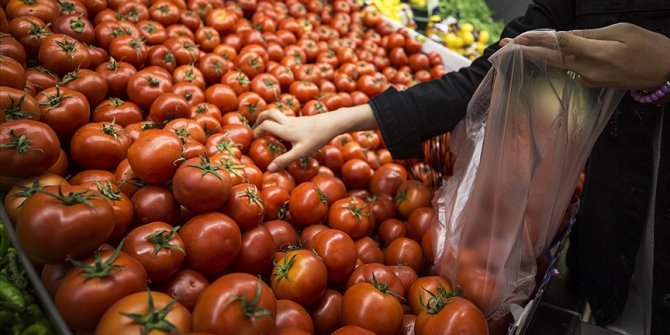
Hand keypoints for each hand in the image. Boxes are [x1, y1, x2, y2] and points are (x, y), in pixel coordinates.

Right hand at [253, 104, 377, 171]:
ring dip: (272, 119)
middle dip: (261, 117)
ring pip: (279, 114)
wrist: (332, 124)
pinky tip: (287, 132)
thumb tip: (270, 169)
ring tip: (270, 129)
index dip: (257, 131)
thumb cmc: (316, 138)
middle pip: (270, 112)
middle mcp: (288, 122)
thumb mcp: (300, 152)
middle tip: (257, 125)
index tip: (254, 138)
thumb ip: (285, 160)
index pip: (265, 125)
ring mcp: (296, 119)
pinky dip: (282, 122)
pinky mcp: (303, 120)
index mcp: (285, 129)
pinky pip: (288, 119)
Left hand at [500, 23, 669, 89]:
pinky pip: (569, 69)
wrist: (666, 72)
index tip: (518, 38)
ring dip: (536, 56)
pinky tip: (544, 55)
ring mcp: (589, 79)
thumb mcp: (621, 32)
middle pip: (550, 59)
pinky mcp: (592, 83)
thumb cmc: (648, 47)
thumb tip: (565, 36)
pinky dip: (555, 61)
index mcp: (596, 54)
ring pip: (558, 64)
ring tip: (515, 49)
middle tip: (501, 47)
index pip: (559, 44)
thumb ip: (590, 35)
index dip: (537, 40)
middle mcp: (588, 70)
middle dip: (524, 52)